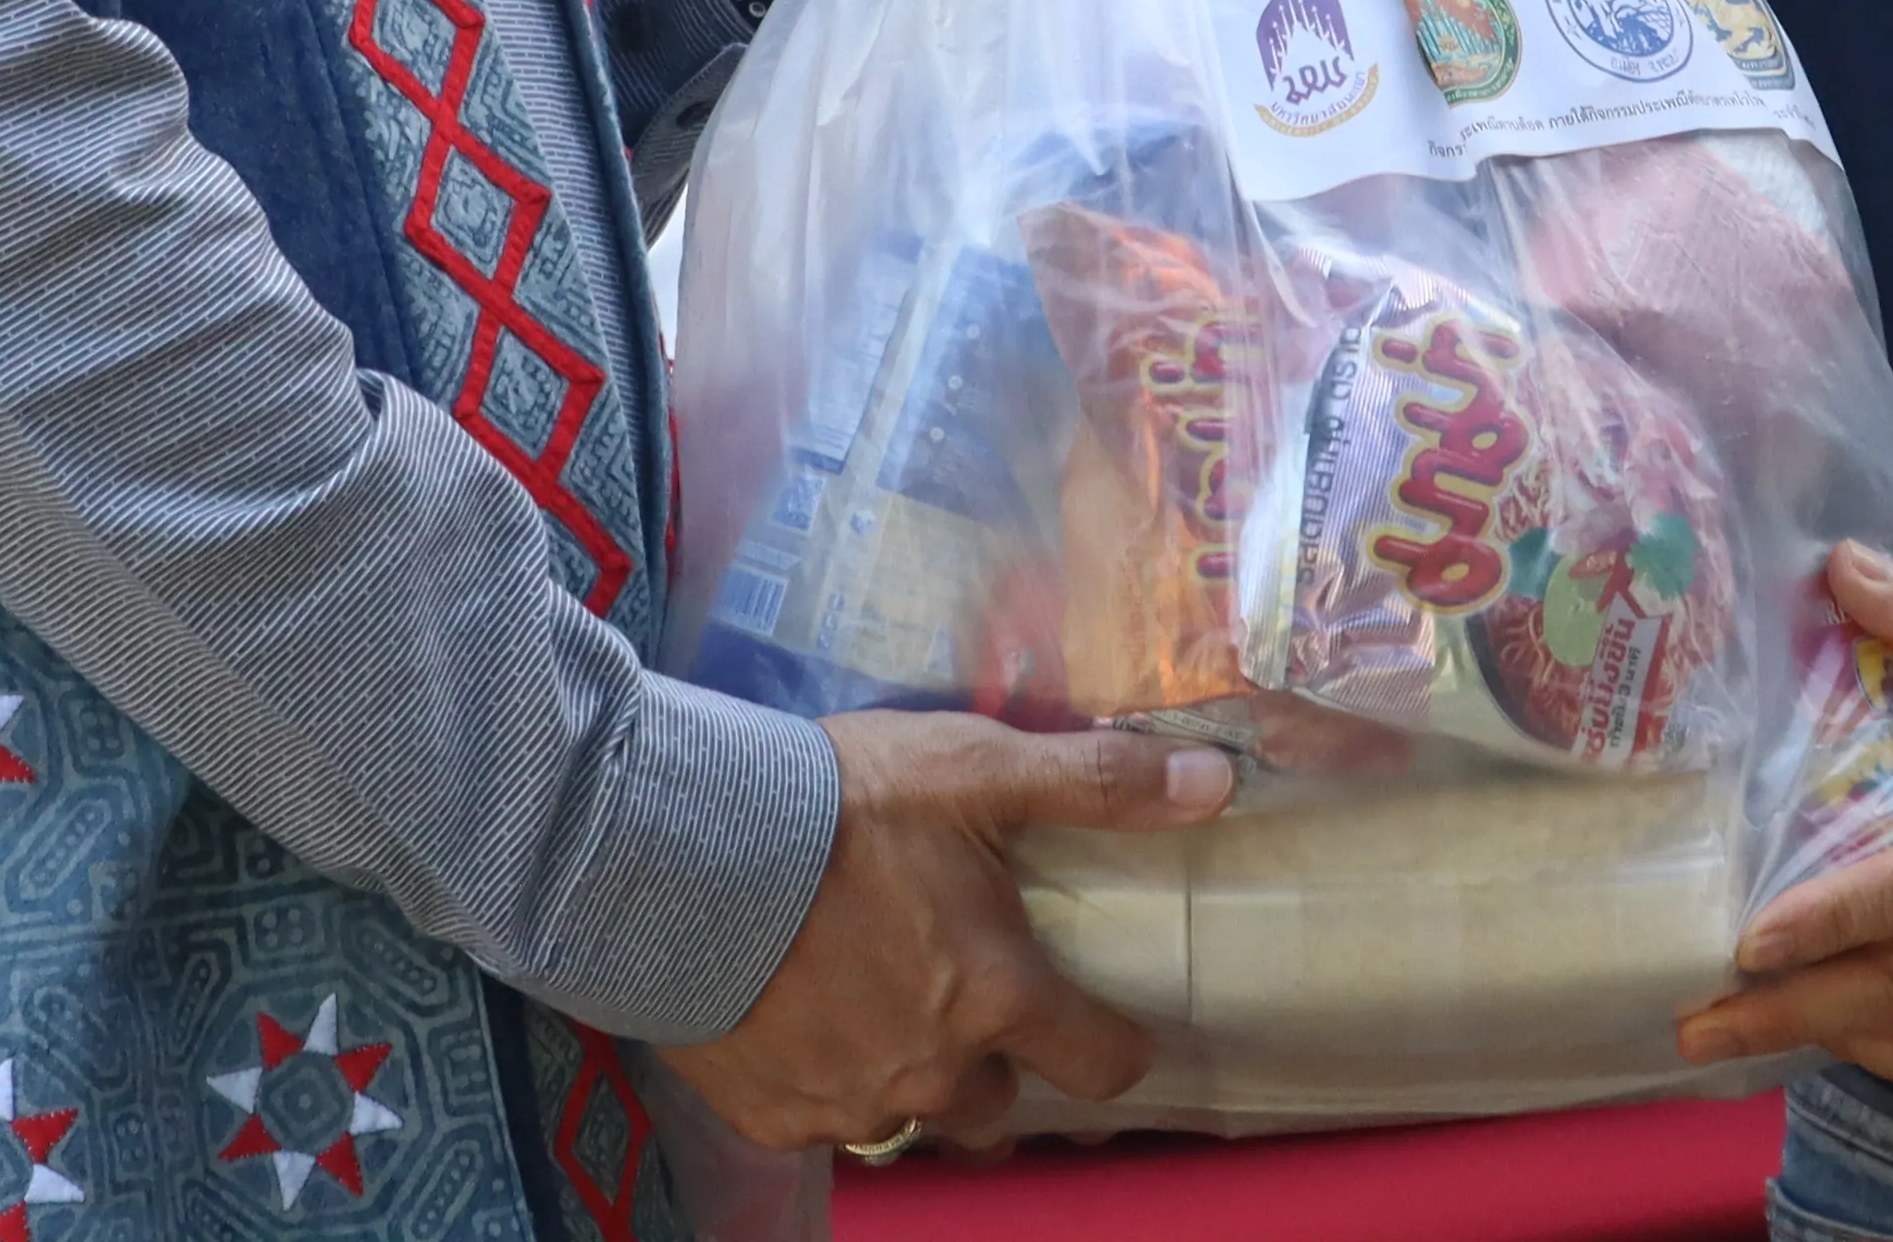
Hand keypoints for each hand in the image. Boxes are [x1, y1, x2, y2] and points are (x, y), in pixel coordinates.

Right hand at [663, 714, 1235, 1154]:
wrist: (676, 855)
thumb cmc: (838, 808)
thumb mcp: (976, 769)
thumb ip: (1096, 782)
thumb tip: (1216, 783)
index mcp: (997, 998)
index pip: (1101, 1065)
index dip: (1115, 1048)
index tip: (1110, 1028)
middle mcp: (935, 1071)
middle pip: (999, 1101)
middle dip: (996, 1060)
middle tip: (968, 999)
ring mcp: (851, 1104)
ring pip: (912, 1116)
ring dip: (913, 1076)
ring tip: (881, 1009)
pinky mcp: (774, 1117)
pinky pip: (827, 1124)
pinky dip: (827, 1084)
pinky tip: (805, 1023)